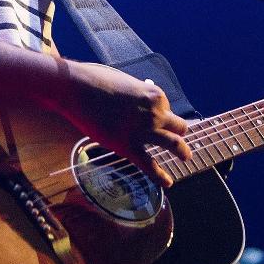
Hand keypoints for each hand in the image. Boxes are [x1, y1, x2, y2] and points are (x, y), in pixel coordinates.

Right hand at [54, 62, 191, 187]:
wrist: (78, 89)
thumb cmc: (97, 80)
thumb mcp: (126, 82)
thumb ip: (138, 94)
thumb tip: (141, 100)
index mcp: (155, 96)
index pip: (167, 109)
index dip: (159, 114)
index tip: (151, 117)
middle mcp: (155, 114)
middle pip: (179, 127)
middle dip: (179, 132)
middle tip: (179, 139)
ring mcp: (143, 132)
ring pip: (175, 146)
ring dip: (182, 152)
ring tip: (185, 157)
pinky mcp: (128, 147)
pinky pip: (150, 166)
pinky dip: (161, 176)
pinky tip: (168, 182)